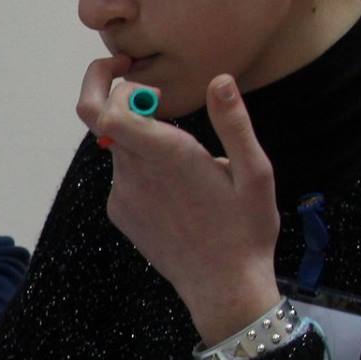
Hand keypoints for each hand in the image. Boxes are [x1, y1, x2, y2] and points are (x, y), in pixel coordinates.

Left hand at [77, 62, 281, 343]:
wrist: (223, 289)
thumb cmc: (246, 231)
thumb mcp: (255, 174)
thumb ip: (234, 123)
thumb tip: (220, 80)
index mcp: (166, 156)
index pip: (104, 112)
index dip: (105, 83)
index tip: (133, 70)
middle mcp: (134, 173)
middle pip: (105, 121)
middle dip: (124, 99)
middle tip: (152, 94)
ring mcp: (122, 195)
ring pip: (118, 148)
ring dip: (142, 139)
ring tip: (187, 162)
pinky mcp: (119, 212)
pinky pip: (123, 175)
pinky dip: (142, 167)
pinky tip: (177, 189)